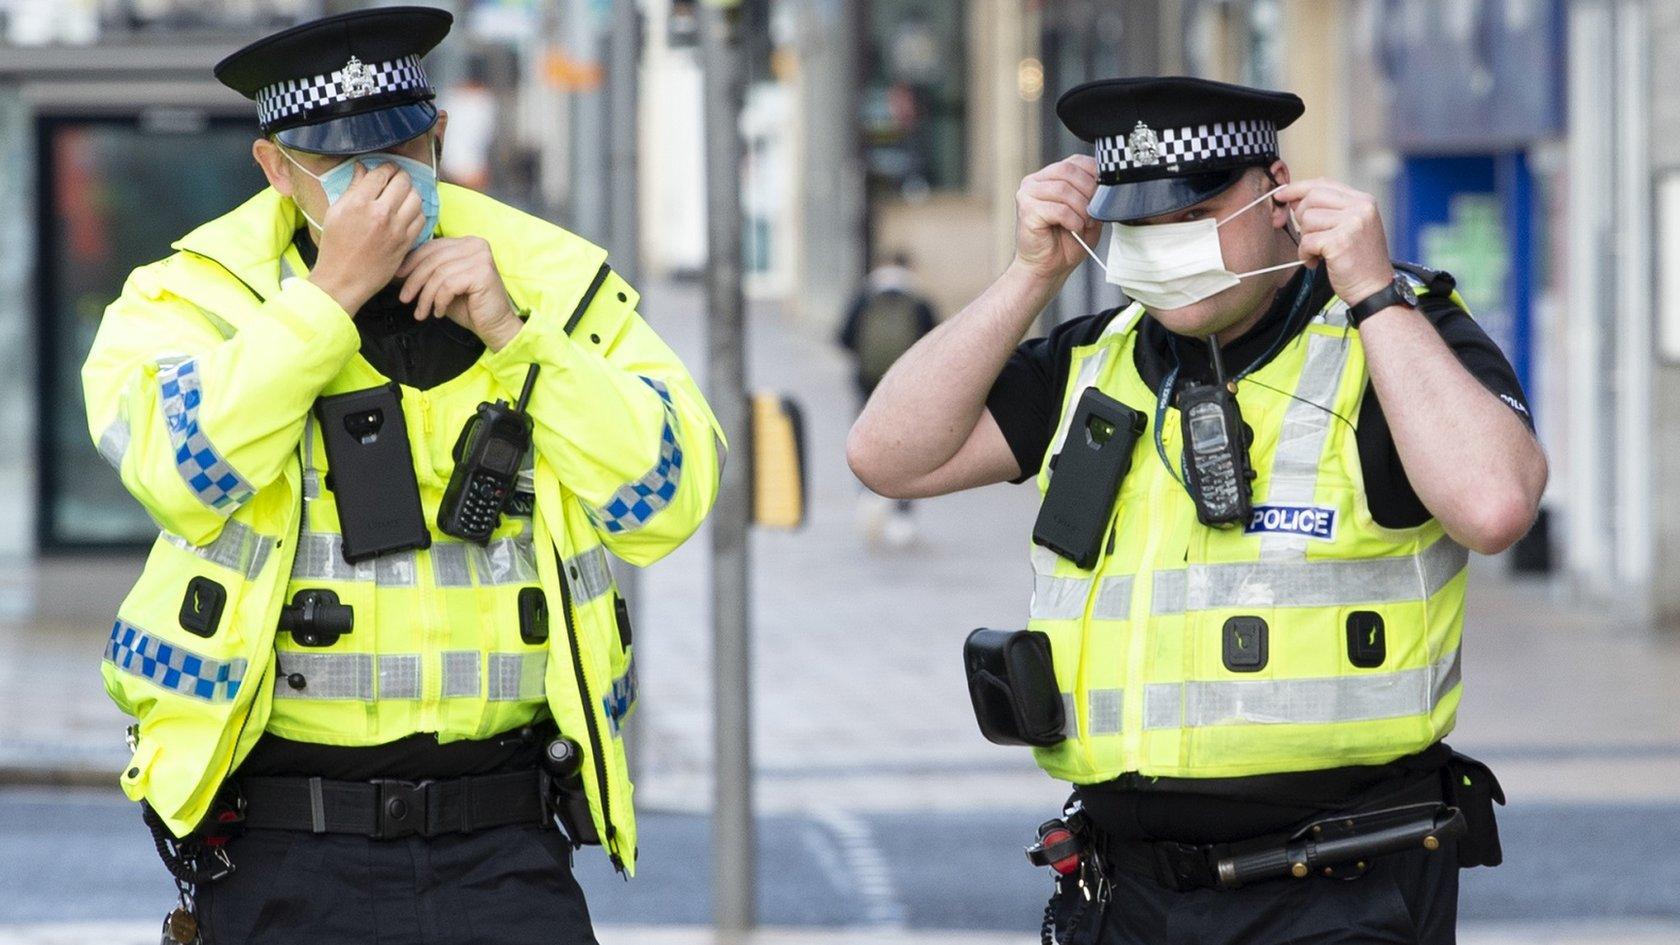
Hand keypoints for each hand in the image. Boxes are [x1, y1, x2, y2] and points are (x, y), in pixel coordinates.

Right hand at [306, 163, 425, 313]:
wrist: (343, 279)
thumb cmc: (335, 246)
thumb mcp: (335, 213)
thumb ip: (352, 188)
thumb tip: (362, 168)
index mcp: (359, 203)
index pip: (381, 173)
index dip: (387, 167)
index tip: (388, 168)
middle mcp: (380, 213)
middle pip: (402, 181)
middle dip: (401, 176)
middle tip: (398, 178)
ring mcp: (396, 229)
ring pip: (416, 198)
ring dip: (411, 192)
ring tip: (404, 194)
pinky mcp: (406, 242)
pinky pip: (421, 218)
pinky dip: (417, 211)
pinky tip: (409, 212)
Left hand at [395, 237, 522, 349]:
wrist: (494, 325)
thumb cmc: (468, 306)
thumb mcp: (443, 283)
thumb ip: (428, 271)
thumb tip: (397, 266)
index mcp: (466, 242)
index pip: (432, 247)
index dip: (411, 261)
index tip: (397, 277)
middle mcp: (475, 245)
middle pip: (433, 259)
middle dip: (414, 280)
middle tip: (405, 298)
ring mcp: (481, 257)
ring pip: (438, 274)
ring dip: (425, 296)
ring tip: (422, 312)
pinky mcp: (482, 273)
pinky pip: (448, 285)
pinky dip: (439, 301)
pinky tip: (439, 312)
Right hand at [1012, 155, 1103, 283]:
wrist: (1047, 268)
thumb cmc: (1066, 242)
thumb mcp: (1088, 213)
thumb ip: (1094, 195)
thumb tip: (1107, 183)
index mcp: (1049, 176)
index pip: (1075, 161)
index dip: (1094, 174)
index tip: (1103, 194)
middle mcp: (1035, 181)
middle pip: (1068, 170)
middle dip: (1089, 191)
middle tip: (1094, 213)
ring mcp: (1027, 194)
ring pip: (1063, 189)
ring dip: (1081, 209)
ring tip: (1084, 224)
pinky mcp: (1026, 210)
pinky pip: (1058, 209)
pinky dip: (1072, 220)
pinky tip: (1073, 229)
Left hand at [1273, 179, 1394, 306]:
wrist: (1374, 289)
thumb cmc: (1358, 261)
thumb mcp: (1350, 227)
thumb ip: (1329, 210)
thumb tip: (1293, 198)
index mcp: (1364, 201)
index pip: (1324, 183)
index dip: (1299, 188)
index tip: (1281, 194)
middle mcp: (1361, 208)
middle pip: (1312, 198)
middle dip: (1301, 217)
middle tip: (1309, 236)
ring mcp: (1352, 223)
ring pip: (1307, 219)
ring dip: (1305, 239)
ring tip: (1318, 253)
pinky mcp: (1340, 241)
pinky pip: (1306, 241)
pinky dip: (1305, 254)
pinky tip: (1316, 262)